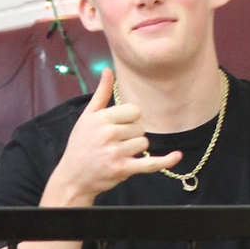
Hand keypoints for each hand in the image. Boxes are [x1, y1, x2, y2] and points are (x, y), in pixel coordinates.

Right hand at [44, 67, 182, 206]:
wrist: (72, 178)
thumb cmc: (80, 146)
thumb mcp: (87, 117)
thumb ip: (101, 93)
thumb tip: (107, 70)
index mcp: (101, 118)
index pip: (134, 111)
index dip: (129, 120)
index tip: (117, 128)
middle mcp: (108, 133)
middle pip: (140, 128)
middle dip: (131, 136)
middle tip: (113, 145)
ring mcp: (116, 152)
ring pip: (144, 143)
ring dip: (135, 151)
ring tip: (117, 155)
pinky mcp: (123, 169)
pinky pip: (151, 163)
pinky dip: (166, 161)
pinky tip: (177, 156)